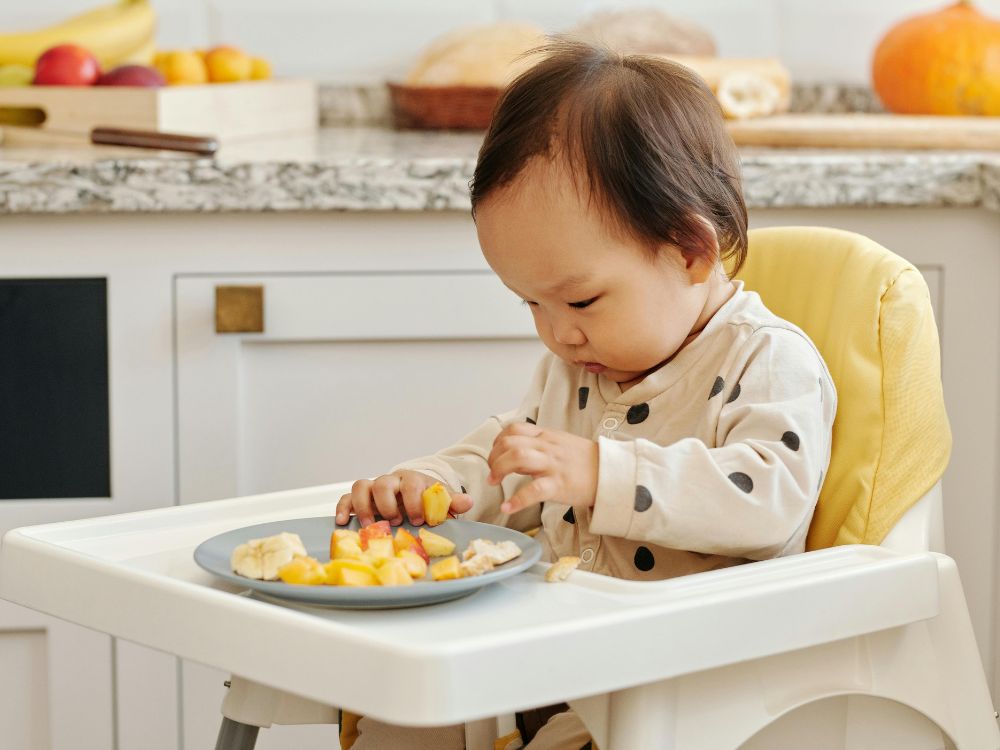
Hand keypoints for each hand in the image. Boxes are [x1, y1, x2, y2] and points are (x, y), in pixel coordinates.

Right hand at [335, 471, 472, 526]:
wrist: (414, 495)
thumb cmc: (427, 500)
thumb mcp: (441, 501)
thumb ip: (451, 502)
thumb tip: (467, 502)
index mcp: (412, 480)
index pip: (410, 483)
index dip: (414, 501)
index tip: (419, 519)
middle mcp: (391, 481)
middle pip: (383, 483)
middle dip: (388, 504)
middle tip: (396, 521)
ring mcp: (374, 488)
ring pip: (362, 486)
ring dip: (364, 506)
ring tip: (370, 525)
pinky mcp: (361, 498)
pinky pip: (346, 497)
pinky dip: (343, 507)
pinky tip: (342, 521)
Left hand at [487, 423, 597, 513]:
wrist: (612, 473)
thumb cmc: (586, 462)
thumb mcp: (561, 445)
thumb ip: (539, 446)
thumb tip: (515, 454)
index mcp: (547, 436)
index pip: (514, 429)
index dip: (498, 442)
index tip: (495, 456)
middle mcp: (547, 447)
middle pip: (510, 442)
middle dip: (493, 457)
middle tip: (492, 473)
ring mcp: (553, 465)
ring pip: (517, 457)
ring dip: (499, 470)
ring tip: (494, 483)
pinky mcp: (559, 485)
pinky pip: (533, 490)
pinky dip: (516, 500)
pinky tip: (507, 507)